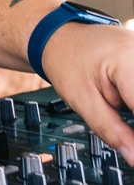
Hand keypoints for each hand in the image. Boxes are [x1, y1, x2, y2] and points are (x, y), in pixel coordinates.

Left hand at [42, 20, 133, 162]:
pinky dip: (132, 101)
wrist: (59, 36)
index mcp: (128, 60)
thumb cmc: (65, 61)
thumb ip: (110, 129)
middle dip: (131, 120)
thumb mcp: (82, 100)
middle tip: (116, 122)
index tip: (132, 148)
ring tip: (110, 103)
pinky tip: (123, 103)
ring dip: (131, 109)